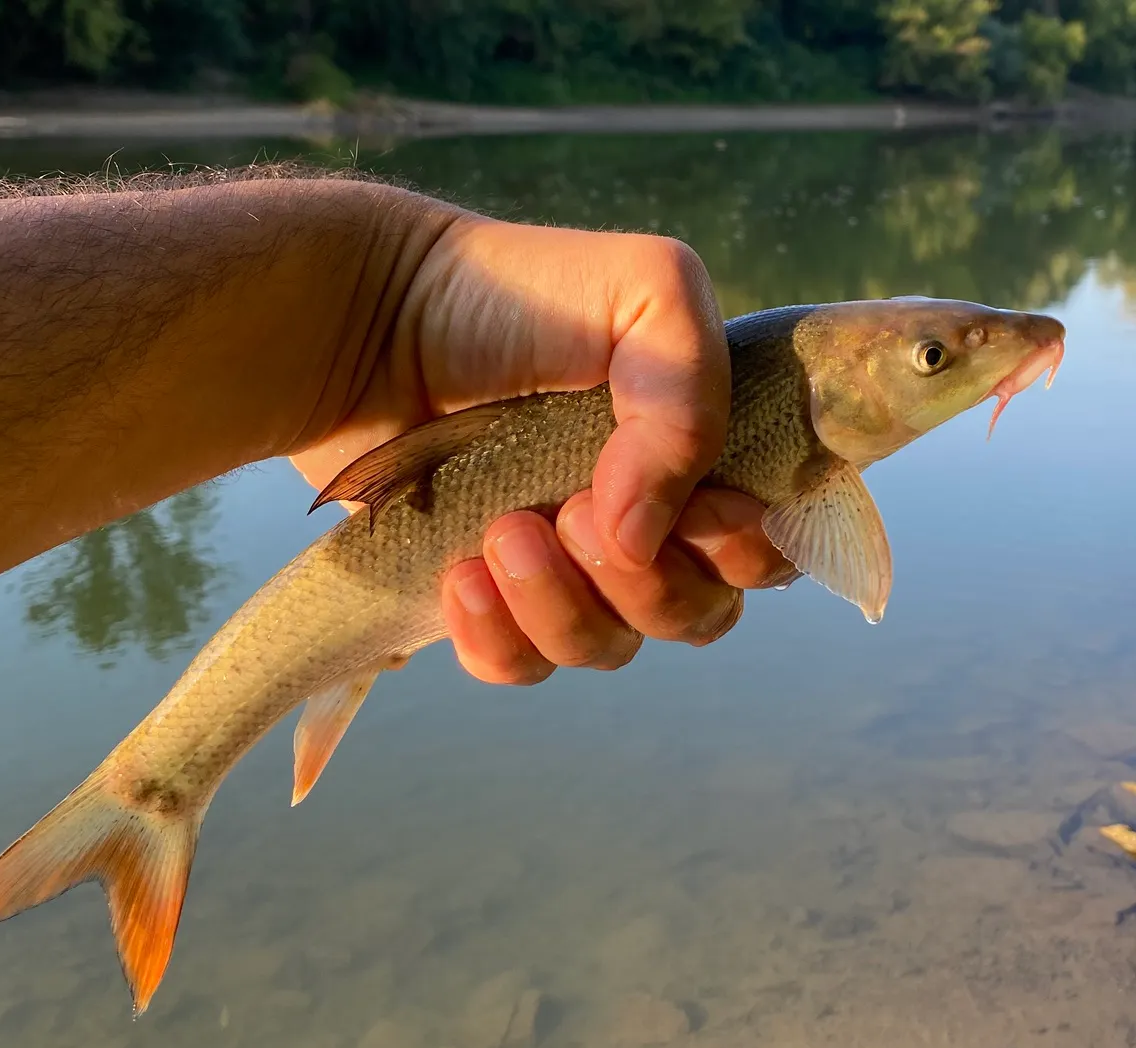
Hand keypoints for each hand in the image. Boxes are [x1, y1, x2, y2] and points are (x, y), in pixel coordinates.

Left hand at [290, 216, 793, 683]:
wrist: (368, 316)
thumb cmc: (513, 294)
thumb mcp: (645, 291)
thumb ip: (692, 396)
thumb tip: (643, 536)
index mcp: (701, 464)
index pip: (767, 551)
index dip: (738, 550)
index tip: (691, 507)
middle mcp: (647, 527)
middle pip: (700, 617)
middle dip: (645, 584)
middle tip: (572, 509)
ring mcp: (568, 573)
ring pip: (609, 649)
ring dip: (562, 606)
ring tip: (500, 531)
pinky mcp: (491, 604)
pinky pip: (522, 668)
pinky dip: (499, 640)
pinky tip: (460, 577)